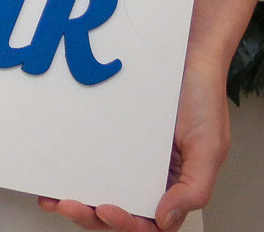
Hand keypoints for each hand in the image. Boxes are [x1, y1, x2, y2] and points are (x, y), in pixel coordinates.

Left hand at [38, 0, 261, 229]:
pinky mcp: (107, 129)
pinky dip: (71, 168)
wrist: (187, 50)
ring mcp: (125, 152)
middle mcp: (147, 174)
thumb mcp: (210, 147)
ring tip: (54, 200)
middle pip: (118, 211)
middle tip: (69, 205)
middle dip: (92, 216)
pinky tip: (54, 172)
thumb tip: (165, 219)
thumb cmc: (203, 97)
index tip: (106, 208)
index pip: (148, 223)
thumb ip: (194, 188)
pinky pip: (88, 153)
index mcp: (172, 186)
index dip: (126, 224)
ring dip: (77, 201)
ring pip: (100, 188)